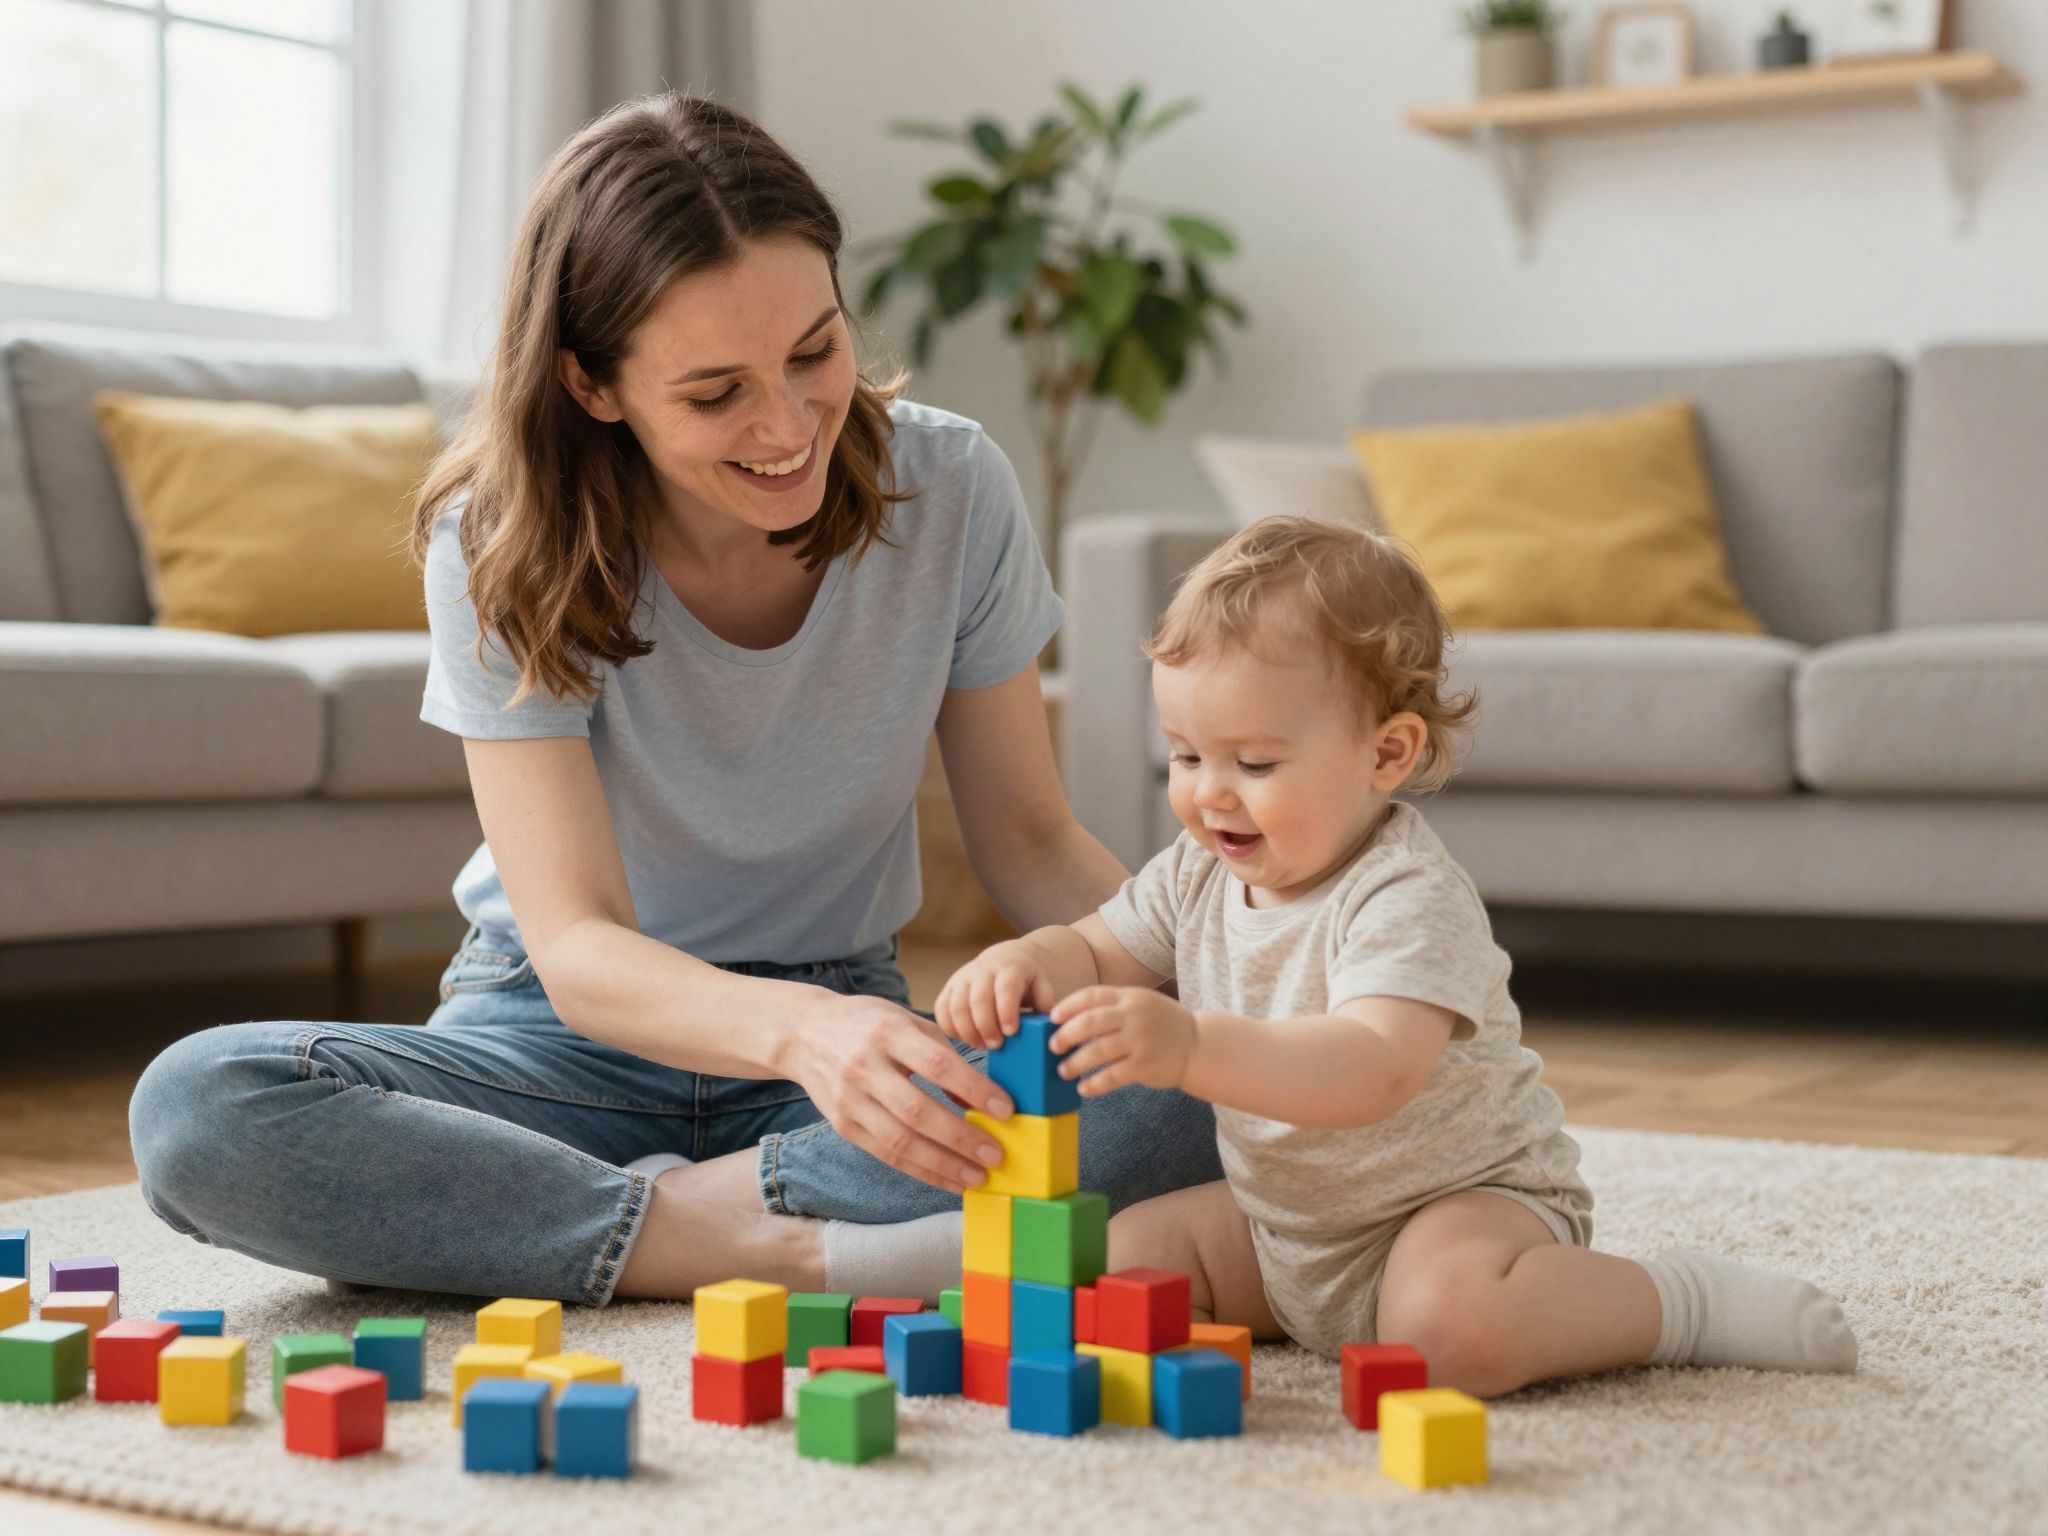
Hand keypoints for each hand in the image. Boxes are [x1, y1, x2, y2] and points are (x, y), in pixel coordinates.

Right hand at [788, 991, 1013, 1193]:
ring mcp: (850, 1100)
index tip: (1005, 1109)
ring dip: (943, 1164)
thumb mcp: (905, 1021)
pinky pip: (886, 1155)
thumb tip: (977, 1098)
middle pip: (917, 1111)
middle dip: (961, 1137)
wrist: (804, 1033)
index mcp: (888, 1032)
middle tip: (996, 1154)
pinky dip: (921, 1171)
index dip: (974, 1089)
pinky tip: (948, 1179)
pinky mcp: (843, 1126)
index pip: (937, 1065)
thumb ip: (942, 1053)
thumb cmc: (866, 1024)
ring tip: (977, 1177)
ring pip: (900, 1141)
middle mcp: (865, 1066)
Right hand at [933, 938, 1056, 1052]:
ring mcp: (962, 977)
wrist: (1006, 959)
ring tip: (982, 1045)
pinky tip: (965, 1039)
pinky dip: (950, 1028)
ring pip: (956, 1006)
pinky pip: (941, 1009)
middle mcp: (983, 969)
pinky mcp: (949, 987)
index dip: (1006, 1011)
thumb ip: (1046, 1001)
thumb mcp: (1042, 985)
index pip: (1005, 988)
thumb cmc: (1027, 980)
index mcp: (1009, 967)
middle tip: (997, 1045)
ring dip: (967, 1031)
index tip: (1011, 1032)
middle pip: (977, 999)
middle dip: (986, 1026)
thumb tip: (1050, 1021)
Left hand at [1048, 986, 1198, 1096]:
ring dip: (1075, 1063)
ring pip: (1098, 1051)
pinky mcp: (1145, 1066)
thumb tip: (1070, 1020)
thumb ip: (1112, 1007)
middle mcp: (1134, 1016)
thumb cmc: (1162, 1024)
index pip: (1092, 995)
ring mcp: (1140, 1041)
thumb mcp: (1140, 1003)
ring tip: (1063, 1071)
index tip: (1052, 1017)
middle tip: (1053, 1046)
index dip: (1068, 1006)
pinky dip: (1094, 1084)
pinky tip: (1083, 1089)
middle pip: (1090, 1022)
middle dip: (1066, 1035)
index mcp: (1130, 997)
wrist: (1197, 1045)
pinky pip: (1112, 1077)